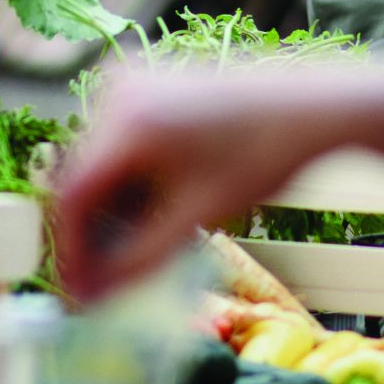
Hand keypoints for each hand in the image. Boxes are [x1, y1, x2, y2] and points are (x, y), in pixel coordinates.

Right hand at [52, 48, 383, 300]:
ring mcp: (131, 86)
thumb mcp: (199, 215)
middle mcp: (116, 94)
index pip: (73, 197)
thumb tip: (94, 296)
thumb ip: (140, 260)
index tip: (82, 294)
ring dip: (113, 213)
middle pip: (82, 181)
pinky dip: (130, 184)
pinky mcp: (146, 88)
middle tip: (109, 284)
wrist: (311, 108)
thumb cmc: (263, 156)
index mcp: (125, 121)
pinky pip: (118, 146)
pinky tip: (157, 212)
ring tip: (143, 250)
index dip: (72, 252)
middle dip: (94, 236)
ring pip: (100, 167)